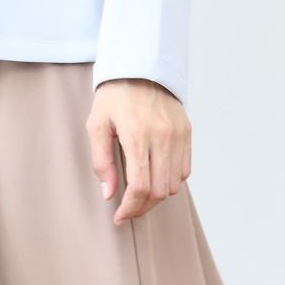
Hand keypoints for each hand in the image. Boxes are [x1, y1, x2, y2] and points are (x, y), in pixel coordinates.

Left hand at [86, 79, 191, 224]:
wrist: (142, 67)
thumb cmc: (115, 97)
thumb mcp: (97, 126)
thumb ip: (101, 162)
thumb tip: (109, 194)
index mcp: (136, 134)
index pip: (140, 186)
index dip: (130, 208)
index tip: (119, 217)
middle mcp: (162, 136)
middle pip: (159, 191)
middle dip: (142, 207)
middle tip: (127, 210)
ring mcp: (178, 135)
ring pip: (174, 185)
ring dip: (157, 197)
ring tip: (140, 196)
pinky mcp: (187, 133)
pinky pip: (185, 171)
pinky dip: (171, 181)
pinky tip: (155, 178)